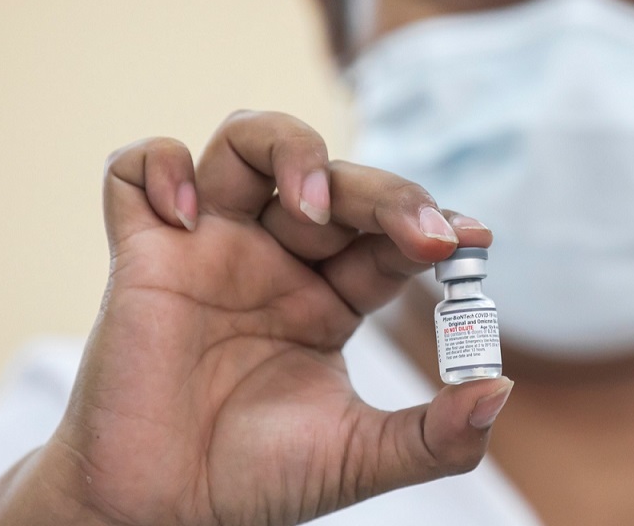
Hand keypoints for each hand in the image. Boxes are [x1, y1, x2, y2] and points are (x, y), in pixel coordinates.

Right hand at [24, 112, 510, 524]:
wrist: (163, 513)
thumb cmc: (255, 481)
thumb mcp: (358, 457)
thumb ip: (435, 436)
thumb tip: (500, 391)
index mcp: (328, 298)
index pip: (384, 235)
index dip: (428, 225)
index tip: (472, 238)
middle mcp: (273, 261)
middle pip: (333, 181)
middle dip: (382, 194)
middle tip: (417, 232)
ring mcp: (209, 249)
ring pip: (244, 143)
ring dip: (289, 151)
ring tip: (310, 208)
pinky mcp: (141, 255)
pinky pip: (134, 173)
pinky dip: (159, 169)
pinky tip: (187, 216)